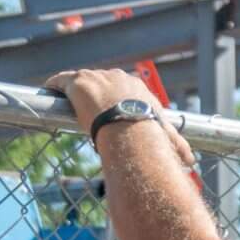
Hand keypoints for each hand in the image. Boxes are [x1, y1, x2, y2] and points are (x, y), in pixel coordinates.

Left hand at [43, 68, 195, 164]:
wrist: (128, 129)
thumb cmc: (149, 134)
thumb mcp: (165, 137)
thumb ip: (177, 145)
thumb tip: (193, 161)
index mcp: (138, 88)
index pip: (123, 89)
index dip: (114, 99)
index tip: (107, 110)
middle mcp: (118, 77)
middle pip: (101, 82)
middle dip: (95, 93)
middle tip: (85, 108)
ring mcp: (97, 78)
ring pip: (81, 80)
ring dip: (73, 90)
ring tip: (63, 101)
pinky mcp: (78, 82)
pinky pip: (61, 81)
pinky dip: (54, 86)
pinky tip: (47, 93)